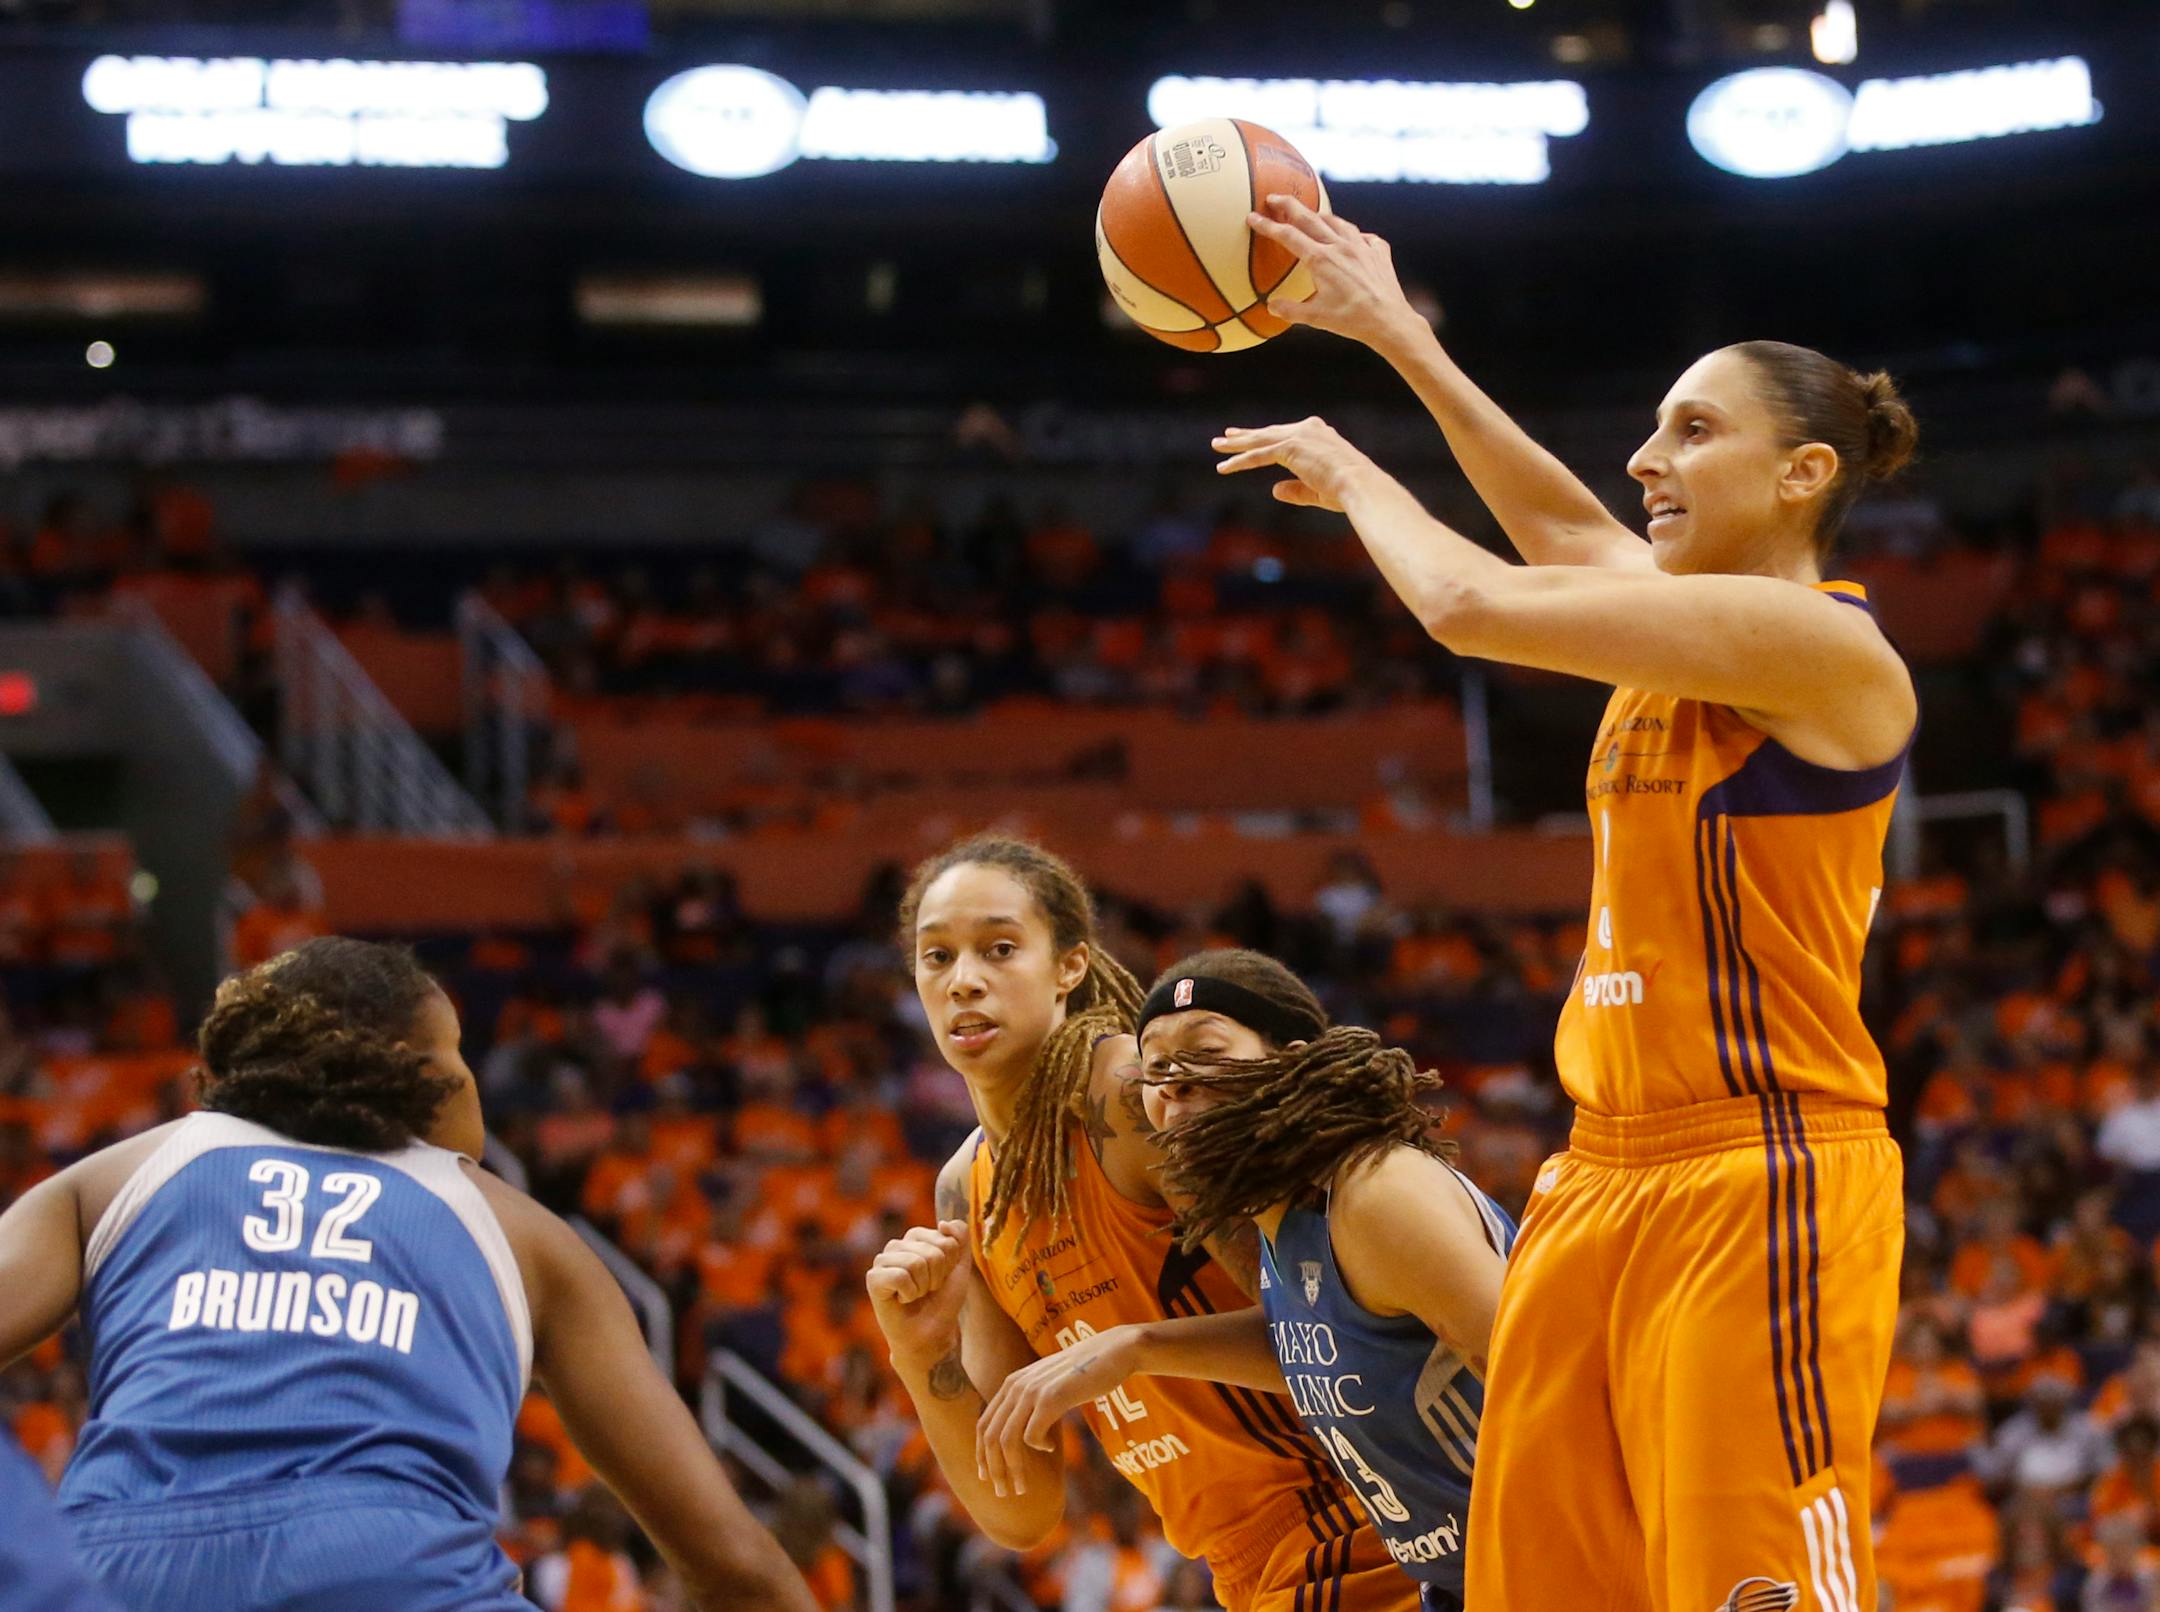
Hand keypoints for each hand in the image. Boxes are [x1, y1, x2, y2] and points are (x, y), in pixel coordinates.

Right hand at [865, 1220, 971, 1368]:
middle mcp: (897, 1245)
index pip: (945, 1239)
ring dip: (923, 1287)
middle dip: (937, 1278)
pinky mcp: (873, 1278)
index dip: (950, 1265)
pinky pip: (899, 1276)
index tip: (941, 1278)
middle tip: (927, 1290)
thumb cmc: (942, 1301)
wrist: (930, 1335)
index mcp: (917, 1237)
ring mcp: (883, 1260)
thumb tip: (943, 1223)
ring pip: (915, 1263)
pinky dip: (909, 1293)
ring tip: (915, 1295)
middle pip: (932, 1253)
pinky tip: (902, 1300)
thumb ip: (960, 1238)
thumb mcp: (960, 1267)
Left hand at [976, 1324, 1142, 1498]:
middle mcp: (1016, 1385)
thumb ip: (1033, 1402)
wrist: (1113, 1352)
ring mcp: (1032, 1391)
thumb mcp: (1050, 1384)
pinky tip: (1051, 1448)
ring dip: (1012, 1469)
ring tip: (1021, 1488)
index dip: (982, 1454)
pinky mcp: (1051, 1398)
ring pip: (1007, 1441)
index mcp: (1012, 1383)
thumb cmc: (1085, 1372)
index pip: (984, 1424)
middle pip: (990, 1436)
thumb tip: (1024, 1435)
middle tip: (1004, 1493)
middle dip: (994, 1469)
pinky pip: (1033, 1436)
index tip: (987, 1477)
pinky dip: (1039, 1448)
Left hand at [1212, 417, 1380, 511]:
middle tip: (1226, 436)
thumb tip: (1274, 490)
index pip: (1285, 433)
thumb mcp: (1317, 489)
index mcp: (1319, 433)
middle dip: (1246, 435)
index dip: (1266, 436)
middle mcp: (1308, 429)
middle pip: (1269, 433)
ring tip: (1217, 446)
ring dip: (1236, 445)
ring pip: (1259, 441)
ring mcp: (1298, 437)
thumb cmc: (1346, 490)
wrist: (1359, 484)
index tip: (1252, 436)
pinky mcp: (1289, 449)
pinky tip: (1223, 468)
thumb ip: (1295, 489)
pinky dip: (1239, 462)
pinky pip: (1258, 456)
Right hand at [1249, 194, 1425, 354]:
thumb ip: (1290, 310)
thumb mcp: (1316, 318)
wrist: (1389, 321)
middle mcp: (1340, 246)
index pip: (1288, 236)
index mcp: (1321, 260)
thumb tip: (1271, 306)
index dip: (1268, 226)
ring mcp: (1362, 246)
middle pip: (1310, 218)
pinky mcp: (1379, 252)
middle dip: (1289, 206)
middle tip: (1274, 198)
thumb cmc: (1351, 321)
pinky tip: (1353, 240)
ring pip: (1337, 222)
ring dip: (1321, 216)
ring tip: (1313, 215)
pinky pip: (1364, 236)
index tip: (1253, 217)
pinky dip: (1354, 235)